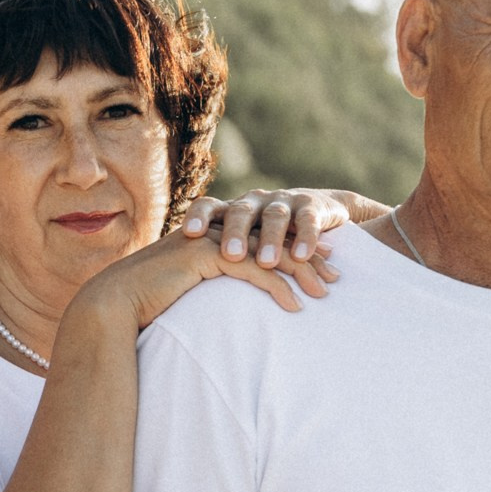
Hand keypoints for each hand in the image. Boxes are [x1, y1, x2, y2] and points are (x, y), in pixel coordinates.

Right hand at [83, 213, 333, 334]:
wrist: (114, 305)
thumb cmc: (146, 306)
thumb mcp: (188, 296)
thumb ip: (211, 292)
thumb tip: (231, 311)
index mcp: (212, 237)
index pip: (263, 239)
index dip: (294, 251)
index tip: (320, 267)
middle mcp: (213, 232)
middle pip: (273, 239)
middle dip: (308, 256)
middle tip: (336, 276)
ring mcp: (209, 241)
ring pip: (269, 252)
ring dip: (301, 272)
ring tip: (325, 292)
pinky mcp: (205, 256)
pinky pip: (252, 270)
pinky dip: (278, 288)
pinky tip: (295, 307)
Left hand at [178, 187, 389, 267]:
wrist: (317, 211)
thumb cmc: (265, 240)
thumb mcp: (239, 244)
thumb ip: (212, 259)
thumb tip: (173, 290)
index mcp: (231, 209)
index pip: (208, 206)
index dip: (199, 216)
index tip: (189, 234)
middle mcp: (254, 201)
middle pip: (240, 212)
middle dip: (235, 233)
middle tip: (230, 256)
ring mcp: (283, 202)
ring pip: (274, 216)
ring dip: (271, 240)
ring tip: (267, 263)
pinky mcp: (311, 207)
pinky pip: (307, 222)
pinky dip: (306, 238)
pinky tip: (303, 257)